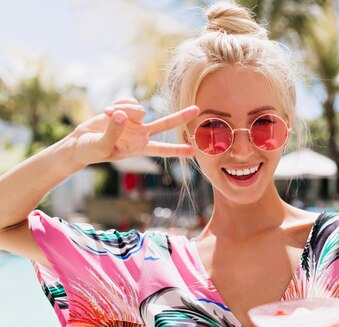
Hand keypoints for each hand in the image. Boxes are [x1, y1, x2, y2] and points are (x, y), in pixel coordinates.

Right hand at [70, 98, 199, 165]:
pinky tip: (107, 111)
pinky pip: (128, 102)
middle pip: (165, 124)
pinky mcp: (124, 111)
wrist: (80, 143)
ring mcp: (133, 121)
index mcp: (139, 147)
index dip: (177, 150)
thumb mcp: (102, 147)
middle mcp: (140, 134)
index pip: (162, 149)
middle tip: (197, 109)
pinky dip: (118, 103)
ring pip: (139, 109)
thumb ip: (113, 132)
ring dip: (123, 109)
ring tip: (106, 115)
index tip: (193, 151)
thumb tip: (122, 115)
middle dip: (180, 116)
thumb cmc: (92, 151)